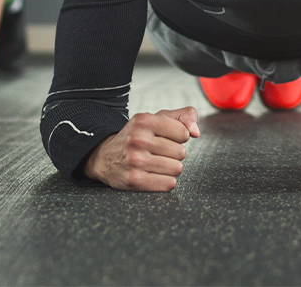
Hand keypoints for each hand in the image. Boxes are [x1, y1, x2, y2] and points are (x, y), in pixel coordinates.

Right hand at [84, 107, 199, 190]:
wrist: (105, 157)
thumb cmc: (138, 136)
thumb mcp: (157, 118)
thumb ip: (184, 116)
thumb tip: (196, 132)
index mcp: (144, 120)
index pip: (183, 133)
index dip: (179, 137)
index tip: (167, 138)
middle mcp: (138, 139)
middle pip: (181, 152)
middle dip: (174, 154)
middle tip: (158, 152)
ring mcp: (135, 161)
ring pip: (177, 169)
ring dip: (171, 168)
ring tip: (156, 163)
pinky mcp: (135, 181)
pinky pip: (169, 184)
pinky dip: (166, 181)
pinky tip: (154, 175)